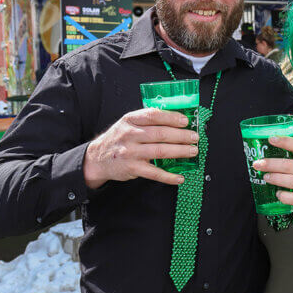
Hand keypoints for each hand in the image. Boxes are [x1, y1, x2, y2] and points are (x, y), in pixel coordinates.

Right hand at [83, 108, 197, 188]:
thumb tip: (176, 119)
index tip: (186, 121)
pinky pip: (154, 173)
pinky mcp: (132, 168)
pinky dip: (169, 176)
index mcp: (130, 120)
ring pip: (160, 151)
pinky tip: (180, 177)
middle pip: (160, 134)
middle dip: (181, 135)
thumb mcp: (128, 124)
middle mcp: (130, 135)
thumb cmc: (119, 139)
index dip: (171, 117)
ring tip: (192, 151)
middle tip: (194, 138)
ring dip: (180, 151)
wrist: (97, 159)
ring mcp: (131, 152)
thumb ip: (147, 120)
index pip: (153, 115)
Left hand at [253, 136, 292, 210]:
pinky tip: (277, 194)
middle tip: (258, 164)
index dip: (285, 142)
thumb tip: (273, 150)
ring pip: (291, 182)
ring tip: (266, 177)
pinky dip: (284, 196)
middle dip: (271, 164)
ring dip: (276, 179)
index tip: (271, 139)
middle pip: (290, 165)